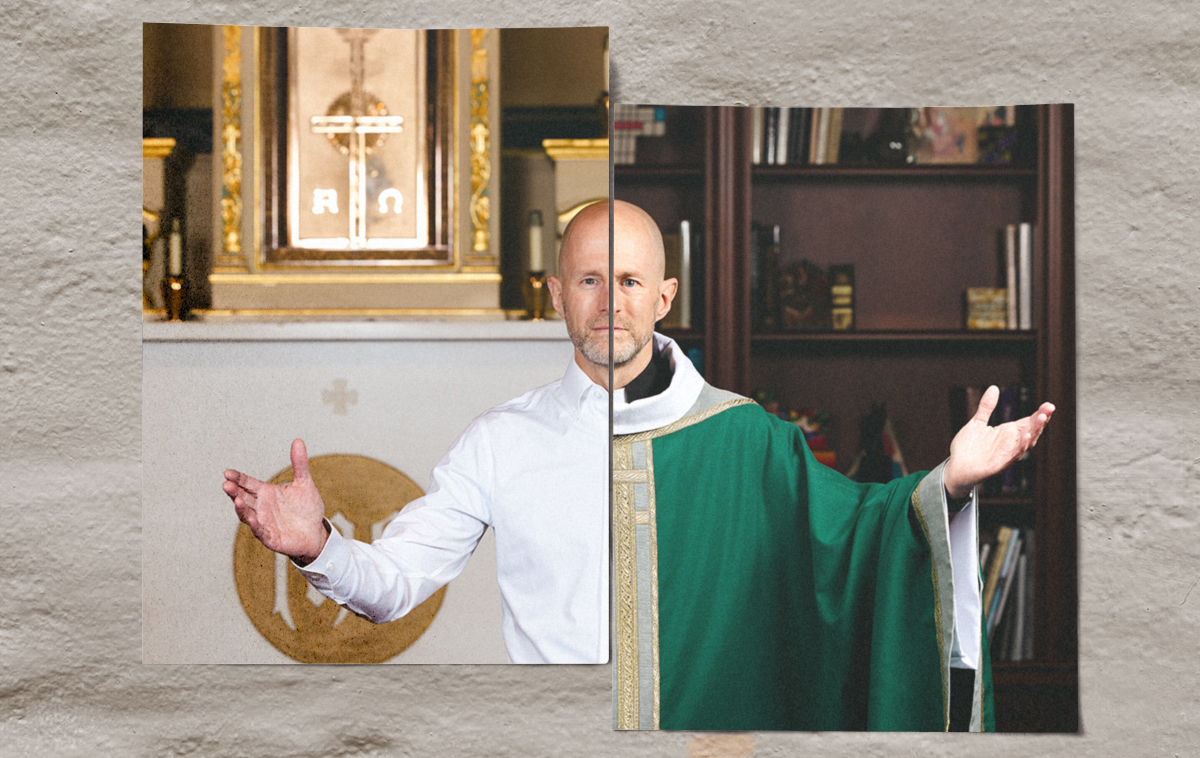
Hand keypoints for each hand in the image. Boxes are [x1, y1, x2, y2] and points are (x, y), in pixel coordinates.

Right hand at [223, 439, 328, 563]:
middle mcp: (261, 507)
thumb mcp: (304, 483)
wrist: (316, 531)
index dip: (238, 478)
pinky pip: (261, 531)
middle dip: (234, 492)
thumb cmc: (306, 508)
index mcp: (266, 493)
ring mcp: (264, 523)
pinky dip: (255, 525)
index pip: (247, 483)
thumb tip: (298, 441)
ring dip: (241, 509)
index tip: (227, 472)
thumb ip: (299, 464)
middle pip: (243, 498)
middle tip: (226, 484)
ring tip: (236, 500)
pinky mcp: (271, 537)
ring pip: (248, 515)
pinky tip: (251, 519)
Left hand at [943, 386, 1054, 498]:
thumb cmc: (967, 447)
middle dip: (1041, 420)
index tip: (1048, 405)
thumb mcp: (977, 422)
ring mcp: (1006, 454)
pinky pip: (1013, 456)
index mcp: (1008, 433)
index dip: (1039, 414)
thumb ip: (986, 407)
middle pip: (1031, 430)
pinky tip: (1026, 438)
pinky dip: (1020, 448)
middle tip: (1050, 408)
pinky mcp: (999, 465)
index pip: (1027, 422)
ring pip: (1026, 443)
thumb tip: (994, 387)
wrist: (955, 467)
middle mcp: (1010, 443)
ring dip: (1034, 431)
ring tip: (1042, 418)